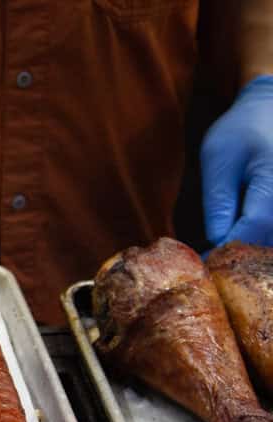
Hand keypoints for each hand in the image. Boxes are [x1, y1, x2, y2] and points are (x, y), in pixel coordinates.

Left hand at [203, 75, 272, 246]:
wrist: (272, 110)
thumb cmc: (242, 130)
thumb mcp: (218, 159)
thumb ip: (218, 202)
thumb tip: (215, 241)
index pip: (251, 230)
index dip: (224, 251)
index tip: (202, 263)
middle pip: (267, 242)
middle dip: (238, 258)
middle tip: (209, 263)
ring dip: (251, 251)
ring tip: (221, 254)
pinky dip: (259, 239)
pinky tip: (238, 237)